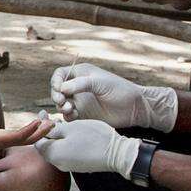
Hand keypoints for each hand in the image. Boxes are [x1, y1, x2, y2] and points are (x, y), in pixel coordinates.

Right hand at [0, 115, 53, 158]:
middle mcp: (5, 142)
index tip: (39, 122)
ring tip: (51, 122)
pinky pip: (23, 135)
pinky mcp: (5, 139)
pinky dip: (32, 130)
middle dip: (41, 133)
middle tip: (54, 123)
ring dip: (40, 131)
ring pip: (27, 138)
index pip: (17, 137)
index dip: (28, 130)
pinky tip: (38, 124)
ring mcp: (6, 141)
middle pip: (27, 140)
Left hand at [33, 118, 140, 175]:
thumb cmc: (93, 138)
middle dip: (47, 131)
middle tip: (51, 116)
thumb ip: (53, 129)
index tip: (43, 113)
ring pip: (56, 149)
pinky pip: (66, 154)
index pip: (37, 140)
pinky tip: (71, 134)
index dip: (39, 126)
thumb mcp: (71, 128)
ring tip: (62, 123)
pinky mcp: (78, 166)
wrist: (117, 154)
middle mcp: (58, 163)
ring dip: (56, 137)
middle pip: (46, 146)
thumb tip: (41, 127)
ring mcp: (69, 166)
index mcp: (53, 154)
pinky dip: (65, 143)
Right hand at [49, 63, 176, 131]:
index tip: (59, 89)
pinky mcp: (83, 114)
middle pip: (57, 90)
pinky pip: (69, 115)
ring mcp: (80, 101)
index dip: (56, 81)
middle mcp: (78, 87)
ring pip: (61, 103)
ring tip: (70, 109)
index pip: (60, 74)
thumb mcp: (100, 83)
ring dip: (61, 106)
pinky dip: (67, 116)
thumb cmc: (120, 90)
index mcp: (81, 74)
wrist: (134, 108)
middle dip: (56, 95)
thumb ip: (80, 84)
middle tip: (62, 101)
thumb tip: (61, 88)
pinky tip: (73, 116)